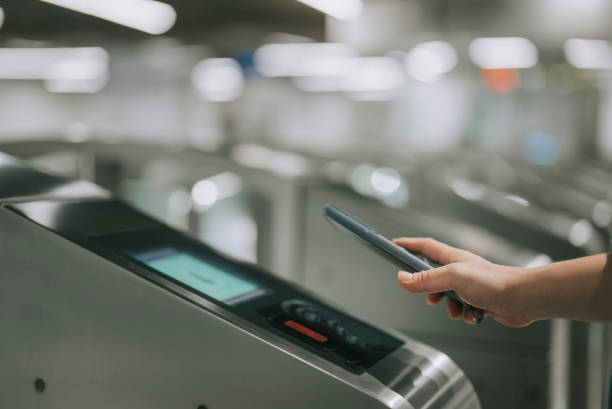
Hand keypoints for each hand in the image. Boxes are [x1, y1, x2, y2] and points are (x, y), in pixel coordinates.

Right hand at [393, 237, 531, 326]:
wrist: (523, 299)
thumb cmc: (495, 282)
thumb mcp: (453, 278)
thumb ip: (427, 279)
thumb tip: (403, 278)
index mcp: (452, 258)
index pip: (424, 246)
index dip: (408, 244)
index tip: (394, 245)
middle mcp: (459, 270)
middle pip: (432, 276)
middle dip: (428, 290)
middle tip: (430, 296)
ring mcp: (468, 285)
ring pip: (445, 297)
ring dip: (448, 307)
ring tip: (457, 308)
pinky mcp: (477, 301)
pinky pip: (460, 310)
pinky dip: (463, 315)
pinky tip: (472, 314)